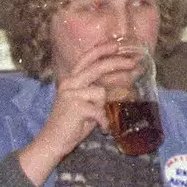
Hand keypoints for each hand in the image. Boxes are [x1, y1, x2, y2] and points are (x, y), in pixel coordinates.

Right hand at [21, 43, 137, 182]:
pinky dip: (105, 121)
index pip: (87, 58)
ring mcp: (71, 94)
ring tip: (105, 119)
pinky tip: (104, 128)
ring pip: (101, 92)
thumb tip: (124, 83)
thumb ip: (98, 92)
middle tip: (134, 63)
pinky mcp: (76, 107)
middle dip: (118, 63)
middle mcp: (69, 83)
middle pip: (97, 67)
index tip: (118, 44)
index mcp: (71, 80)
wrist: (52, 142)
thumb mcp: (86, 104)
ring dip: (107, 107)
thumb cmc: (72, 124)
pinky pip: (100, 110)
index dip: (103, 49)